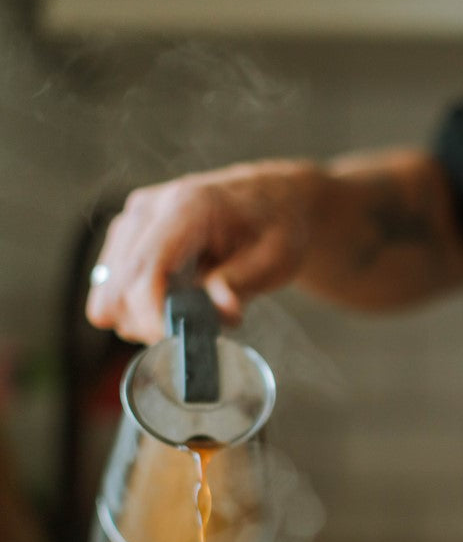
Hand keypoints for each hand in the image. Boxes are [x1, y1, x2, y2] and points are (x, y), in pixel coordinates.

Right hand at [85, 160, 325, 342]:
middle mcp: (148, 208)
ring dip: (141, 317)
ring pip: (108, 290)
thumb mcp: (275, 257)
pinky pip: (112, 286)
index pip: (148, 267)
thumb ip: (241, 283)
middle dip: (148, 323)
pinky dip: (137, 307)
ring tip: (190, 314)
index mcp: (188, 207)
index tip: (173, 341)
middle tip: (192, 335)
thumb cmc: (276, 226)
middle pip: (118, 284)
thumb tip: (220, 311)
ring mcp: (132, 221)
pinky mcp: (126, 237)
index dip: (151, 313)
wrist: (270, 201)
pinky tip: (174, 304)